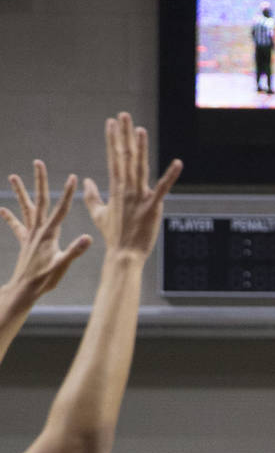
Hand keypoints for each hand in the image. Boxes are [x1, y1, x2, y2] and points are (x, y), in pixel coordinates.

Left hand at [0, 161, 91, 302]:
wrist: (24, 289)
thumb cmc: (44, 280)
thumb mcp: (61, 266)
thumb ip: (74, 251)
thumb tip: (88, 238)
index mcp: (49, 234)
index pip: (61, 209)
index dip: (68, 193)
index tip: (73, 177)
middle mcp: (38, 230)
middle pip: (39, 200)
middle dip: (39, 181)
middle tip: (38, 163)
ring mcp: (30, 235)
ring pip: (26, 208)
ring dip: (20, 192)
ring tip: (13, 176)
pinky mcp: (25, 242)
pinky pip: (17, 226)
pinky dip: (10, 217)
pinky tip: (2, 209)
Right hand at [83, 112, 181, 259]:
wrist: (124, 253)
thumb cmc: (113, 235)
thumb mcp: (98, 214)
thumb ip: (91, 196)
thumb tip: (85, 181)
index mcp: (115, 188)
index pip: (113, 158)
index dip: (112, 140)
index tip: (111, 123)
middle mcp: (126, 189)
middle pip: (125, 157)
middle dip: (124, 135)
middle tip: (124, 115)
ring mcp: (140, 197)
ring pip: (140, 167)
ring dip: (140, 147)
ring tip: (140, 129)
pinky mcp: (154, 207)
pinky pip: (164, 188)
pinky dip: (171, 175)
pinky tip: (179, 162)